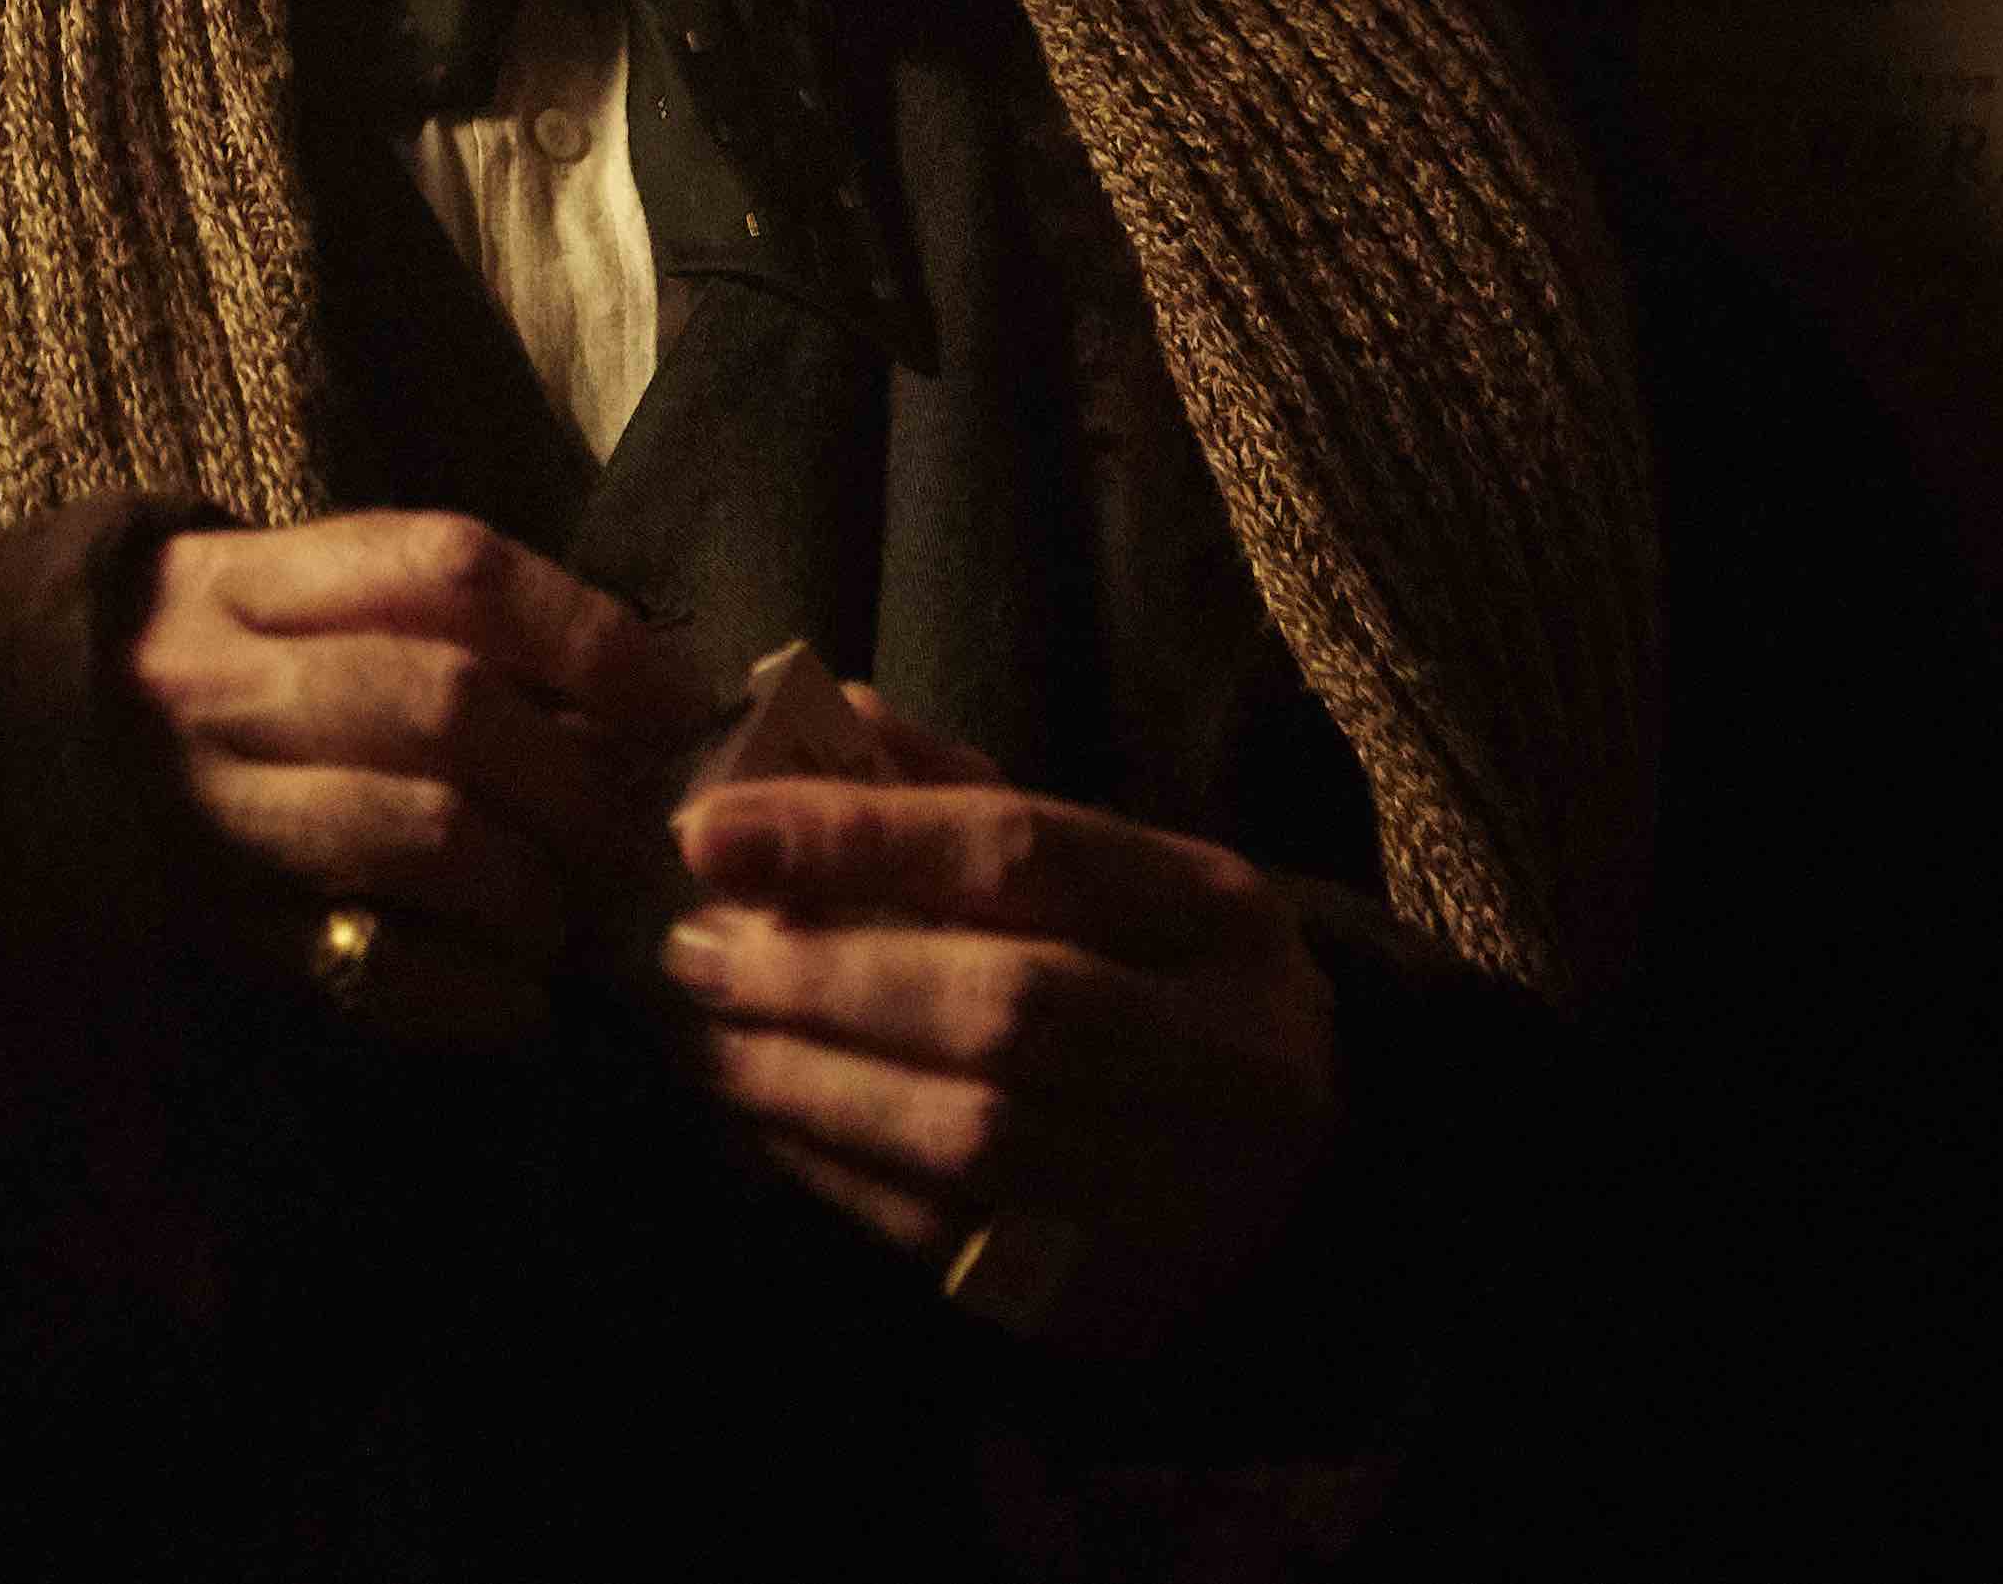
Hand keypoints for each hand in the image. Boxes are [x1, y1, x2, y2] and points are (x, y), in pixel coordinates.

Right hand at [125, 510, 709, 1047]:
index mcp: (248, 581)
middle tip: (637, 831)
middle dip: (573, 777)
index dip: (583, 631)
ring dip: (532, 887)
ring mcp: (209, 813)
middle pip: (446, 705)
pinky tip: (512, 999)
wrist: (3, 763)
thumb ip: (420, 623)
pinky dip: (472, 992)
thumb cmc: (199, 679)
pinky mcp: (209, 934)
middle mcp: (221, 683)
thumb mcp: (273, 604)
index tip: (671, 698)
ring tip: (565, 915)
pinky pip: (374, 967)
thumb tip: (635, 694)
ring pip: (421, 833)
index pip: (448, 571)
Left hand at [663, 686, 1334, 1351]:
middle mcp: (1222, 1047)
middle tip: (698, 951)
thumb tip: (816, 710)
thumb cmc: (1162, 985)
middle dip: (824, 975)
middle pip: (1003, 1002)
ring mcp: (1183, 1186)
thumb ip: (961, 796)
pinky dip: (838, 1172)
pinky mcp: (1118, 1292)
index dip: (856, 838)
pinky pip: (951, 1236)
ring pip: (975, 1133)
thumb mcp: (1106, 872)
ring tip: (716, 1038)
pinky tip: (768, 1121)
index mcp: (1211, 909)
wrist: (1304, 1180)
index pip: (1021, 852)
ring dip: (814, 1081)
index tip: (710, 829)